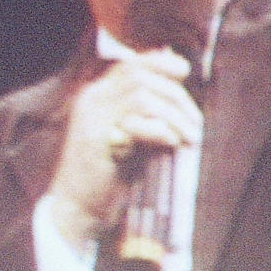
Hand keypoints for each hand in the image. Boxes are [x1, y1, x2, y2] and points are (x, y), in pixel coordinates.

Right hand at [45, 49, 201, 250]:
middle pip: (141, 76)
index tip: (184, 73)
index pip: (131, 63)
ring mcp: (93, 119)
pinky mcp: (98, 142)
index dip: (161, 63)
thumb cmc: (108, 175)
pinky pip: (136, 123)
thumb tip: (180, 98)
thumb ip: (148, 116)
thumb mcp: (130, 136)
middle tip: (194, 122)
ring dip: (174, 115)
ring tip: (189, 137)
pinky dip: (160, 130)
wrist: (76, 208)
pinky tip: (171, 143)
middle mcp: (92, 100)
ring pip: (142, 96)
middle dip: (175, 95)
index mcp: (98, 95)